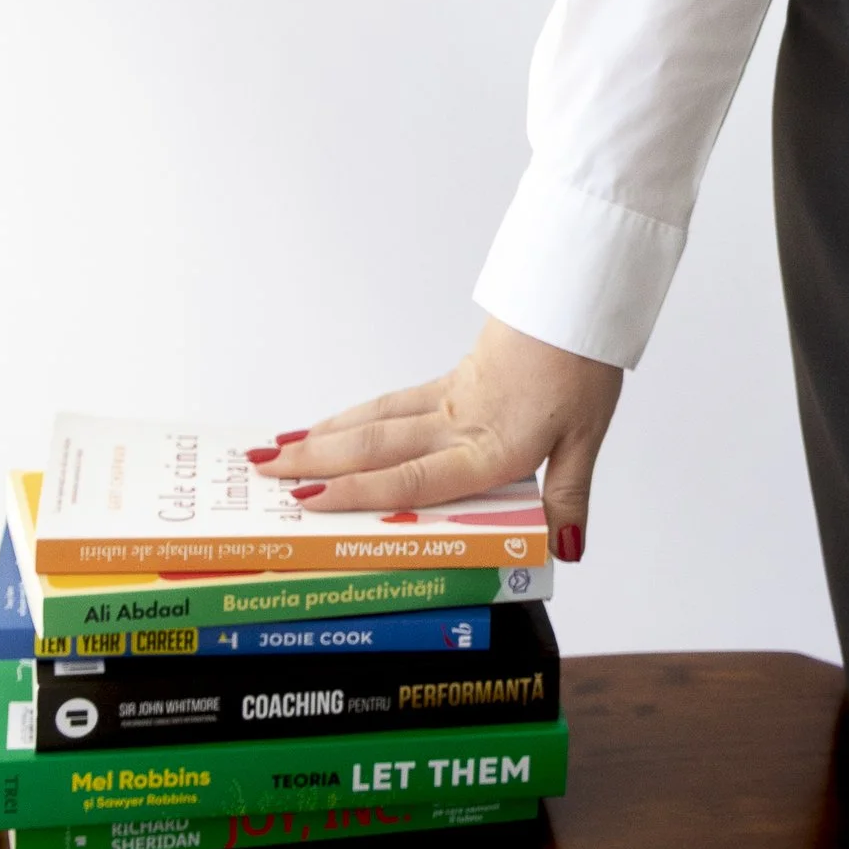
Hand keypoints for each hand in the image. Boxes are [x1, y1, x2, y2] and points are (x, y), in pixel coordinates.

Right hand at [255, 318, 622, 562]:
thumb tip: (564, 549)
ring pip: (374, 420)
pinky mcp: (451, 378)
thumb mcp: (586, 435)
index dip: (360, 491)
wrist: (574, 299)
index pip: (413, 476)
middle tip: (262, 473)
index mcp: (487, 446)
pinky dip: (356, 417)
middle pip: (375, 445)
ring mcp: (448, 398)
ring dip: (324, 436)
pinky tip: (338, 425)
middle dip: (315, 462)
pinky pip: (392, 402)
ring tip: (278, 449)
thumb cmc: (581, 364)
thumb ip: (568, 493)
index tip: (310, 499)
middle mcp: (456, 423)